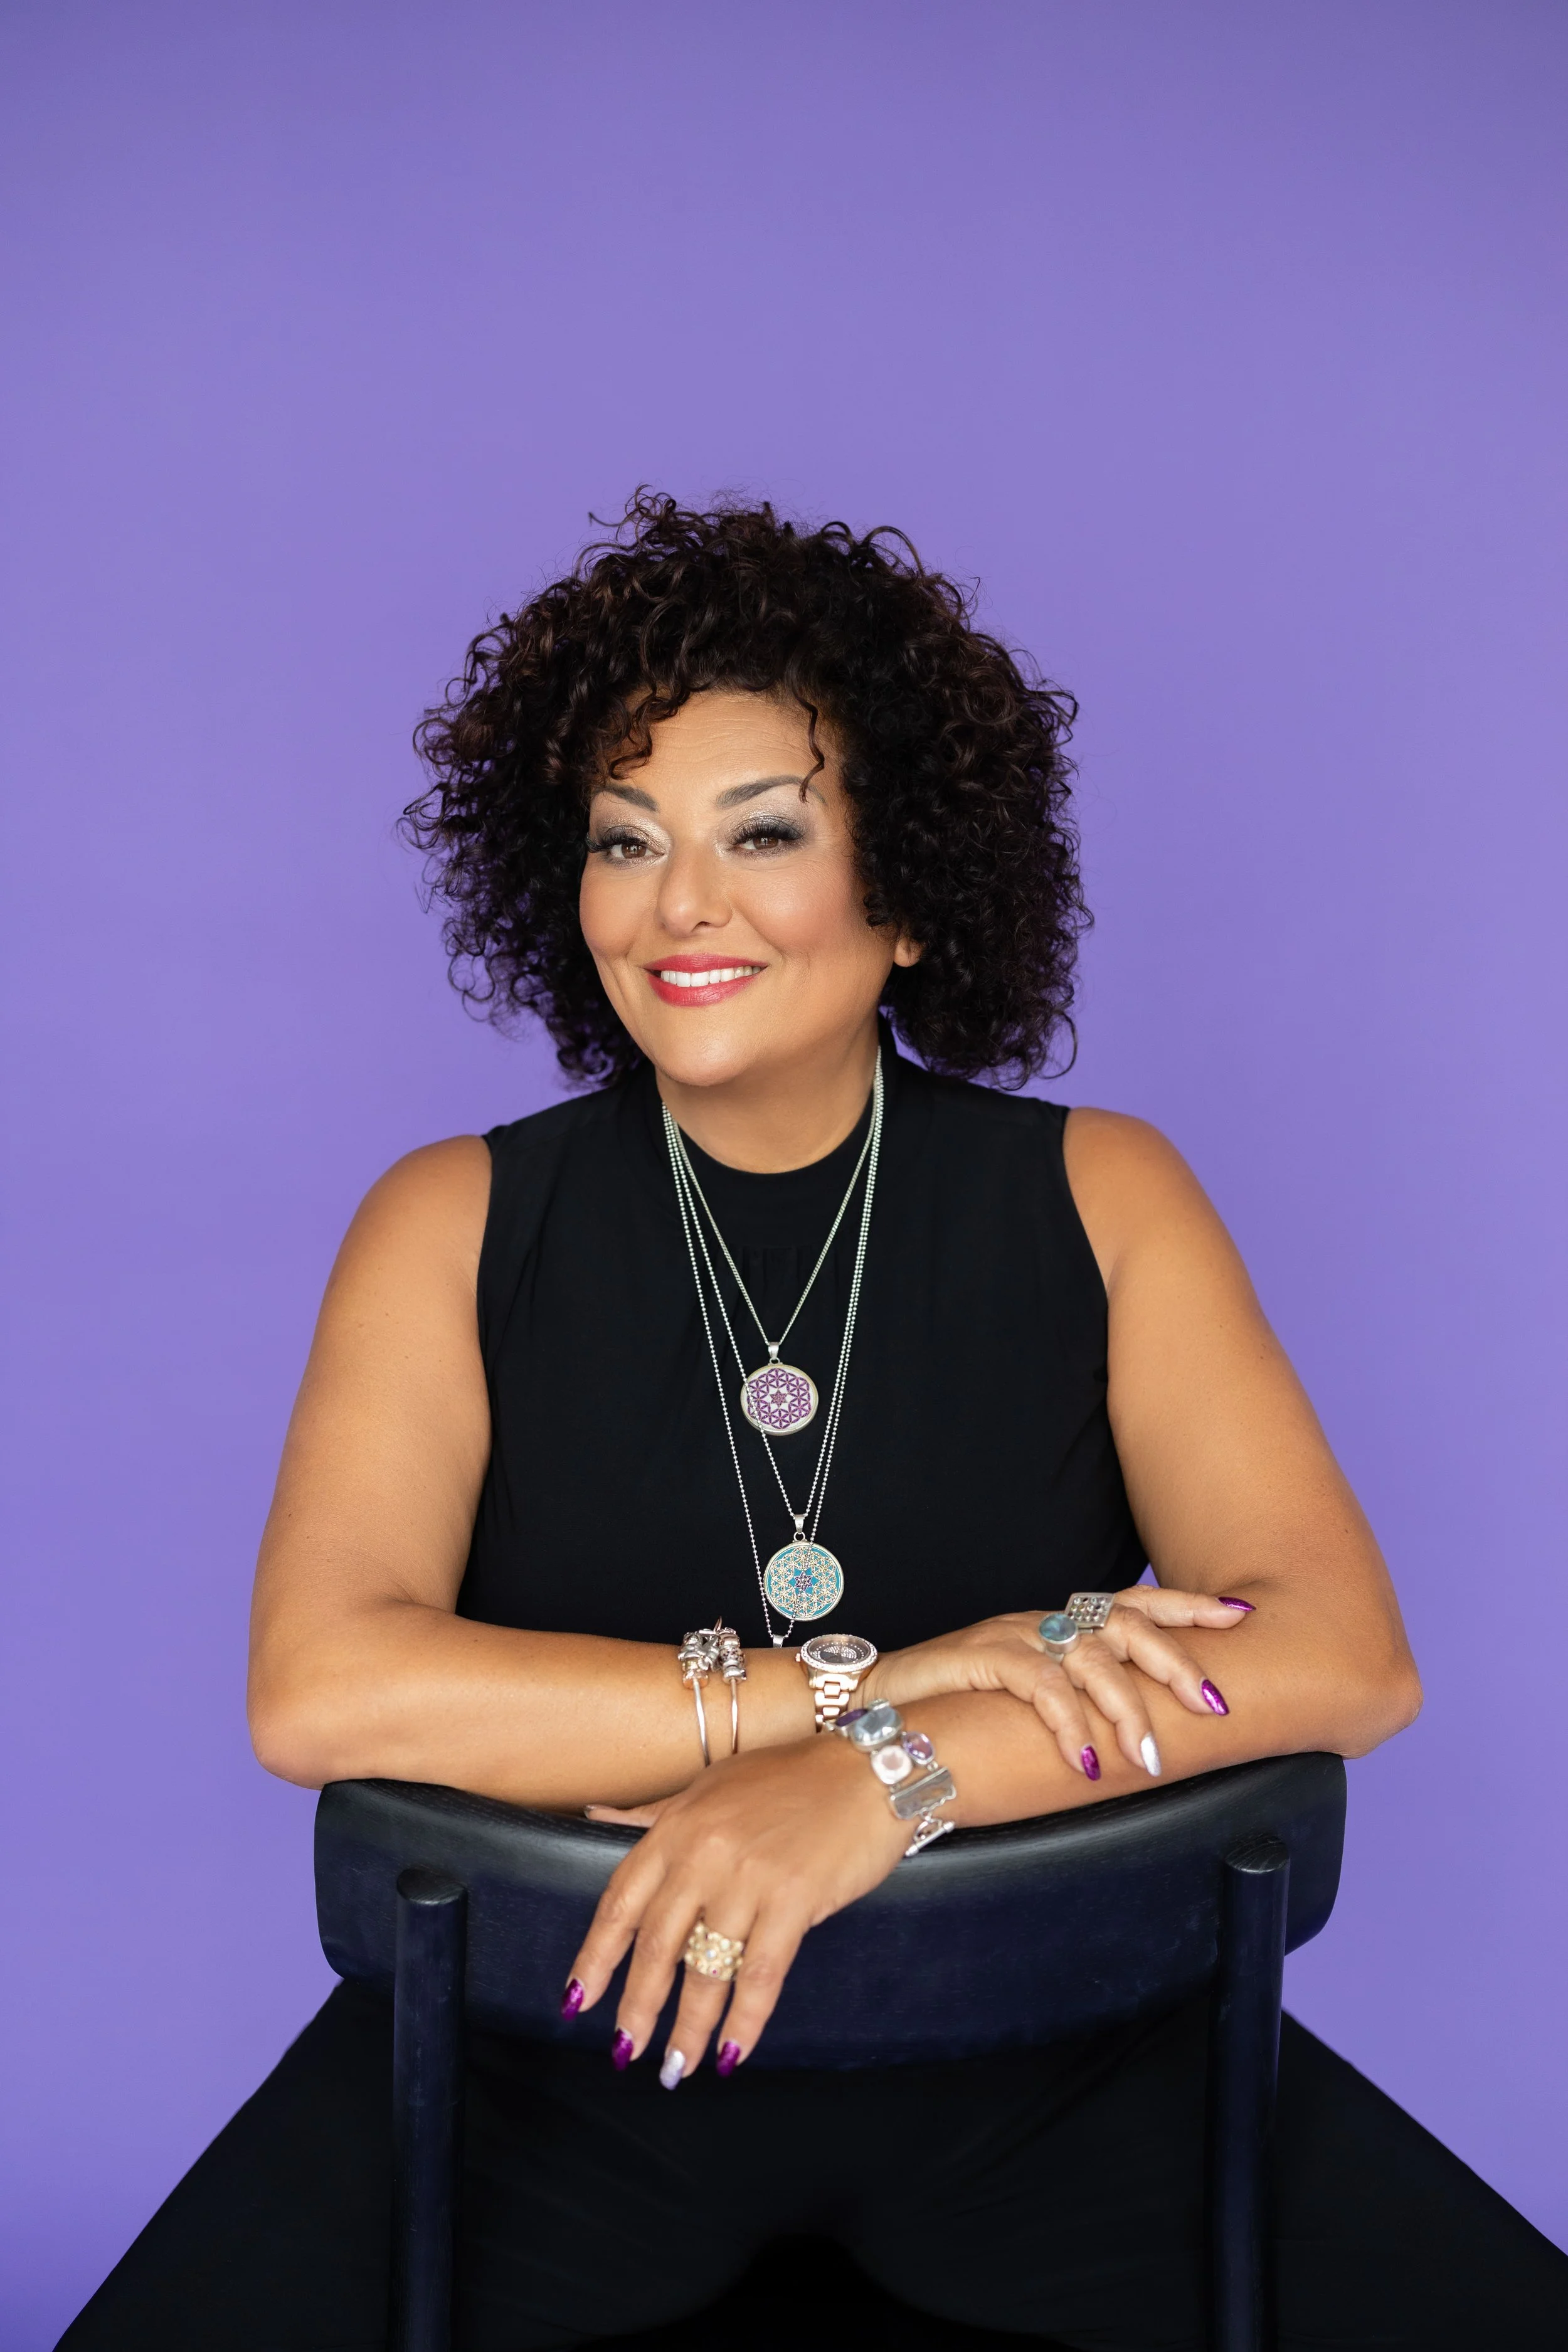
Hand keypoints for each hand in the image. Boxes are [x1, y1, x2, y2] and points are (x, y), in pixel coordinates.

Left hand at [564, 1735, 906, 2080]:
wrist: (868, 1769)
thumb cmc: (790, 1778)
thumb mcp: (711, 1786)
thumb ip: (652, 1815)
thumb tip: (594, 1819)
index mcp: (677, 1827)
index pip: (620, 1901)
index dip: (596, 1957)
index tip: (577, 2000)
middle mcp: (704, 1852)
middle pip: (658, 1944)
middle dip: (638, 2006)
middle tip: (625, 2051)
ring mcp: (749, 1876)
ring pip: (706, 1968)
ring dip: (689, 2027)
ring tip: (675, 2067)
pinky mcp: (794, 1898)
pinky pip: (761, 1974)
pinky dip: (745, 2020)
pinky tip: (733, 2052)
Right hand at [864, 1586, 1254, 1779]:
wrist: (877, 1700)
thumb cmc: (956, 1704)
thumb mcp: (1027, 1695)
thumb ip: (1073, 1698)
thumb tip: (1134, 1733)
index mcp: (1058, 1625)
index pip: (1134, 1603)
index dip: (1187, 1606)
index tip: (1239, 1615)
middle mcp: (1042, 1622)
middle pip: (1126, 1622)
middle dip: (1176, 1659)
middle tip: (1214, 1703)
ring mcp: (1012, 1635)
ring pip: (1089, 1655)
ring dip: (1126, 1708)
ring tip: (1147, 1756)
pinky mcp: (981, 1656)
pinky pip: (1038, 1684)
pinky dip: (1067, 1722)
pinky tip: (1083, 1761)